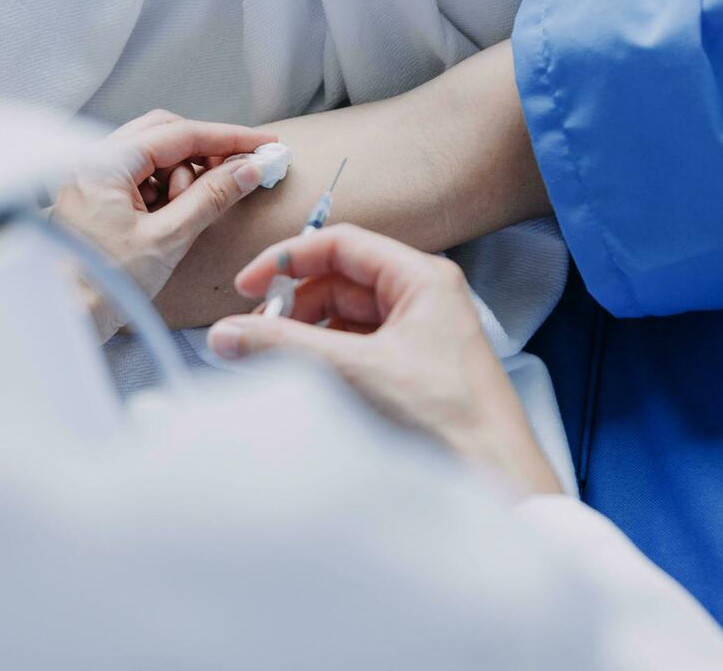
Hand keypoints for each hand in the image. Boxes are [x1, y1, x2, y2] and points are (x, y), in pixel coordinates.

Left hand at [50, 110, 277, 338]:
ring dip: (184, 175)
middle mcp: (93, 161)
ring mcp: (93, 177)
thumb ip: (210, 198)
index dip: (227, 139)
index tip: (261, 145)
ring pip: (154, 156)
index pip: (178, 134)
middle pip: (164, 135)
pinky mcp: (98, 196)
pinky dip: (166, 190)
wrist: (67, 319)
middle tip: (238, 172)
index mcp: (104, 163)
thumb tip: (246, 170)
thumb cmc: (103, 285)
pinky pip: (141, 177)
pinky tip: (174, 215)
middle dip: (205, 153)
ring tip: (191, 210)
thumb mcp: (168, 239)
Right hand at [207, 224, 561, 494]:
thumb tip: (226, 334)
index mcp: (421, 279)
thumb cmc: (447, 416)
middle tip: (255, 335)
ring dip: (306, 334)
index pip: (340, 245)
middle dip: (293, 305)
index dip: (288, 260)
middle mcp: (423, 298)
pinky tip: (304, 380)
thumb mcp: (356, 371)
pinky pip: (358, 349)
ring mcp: (419, 334)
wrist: (495, 479)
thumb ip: (284, 346)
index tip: (247, 288)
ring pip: (345, 318)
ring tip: (273, 361)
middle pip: (339, 281)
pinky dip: (326, 358)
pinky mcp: (413, 369)